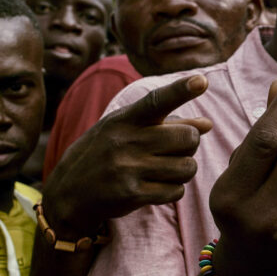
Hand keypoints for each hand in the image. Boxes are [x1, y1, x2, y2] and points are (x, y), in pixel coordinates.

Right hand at [42, 75, 212, 237]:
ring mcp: (129, 169)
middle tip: (175, 149)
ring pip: (187, 167)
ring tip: (165, 169)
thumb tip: (208, 124)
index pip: (156, 101)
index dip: (180, 90)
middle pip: (188, 138)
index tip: (202, 80)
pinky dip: (173, 190)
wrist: (68, 193)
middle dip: (189, 145)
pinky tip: (157, 186)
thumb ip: (167, 124)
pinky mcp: (132, 195)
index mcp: (124, 119)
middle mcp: (126, 141)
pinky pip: (176, 191)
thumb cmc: (103, 154)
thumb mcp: (126, 130)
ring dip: (183, 170)